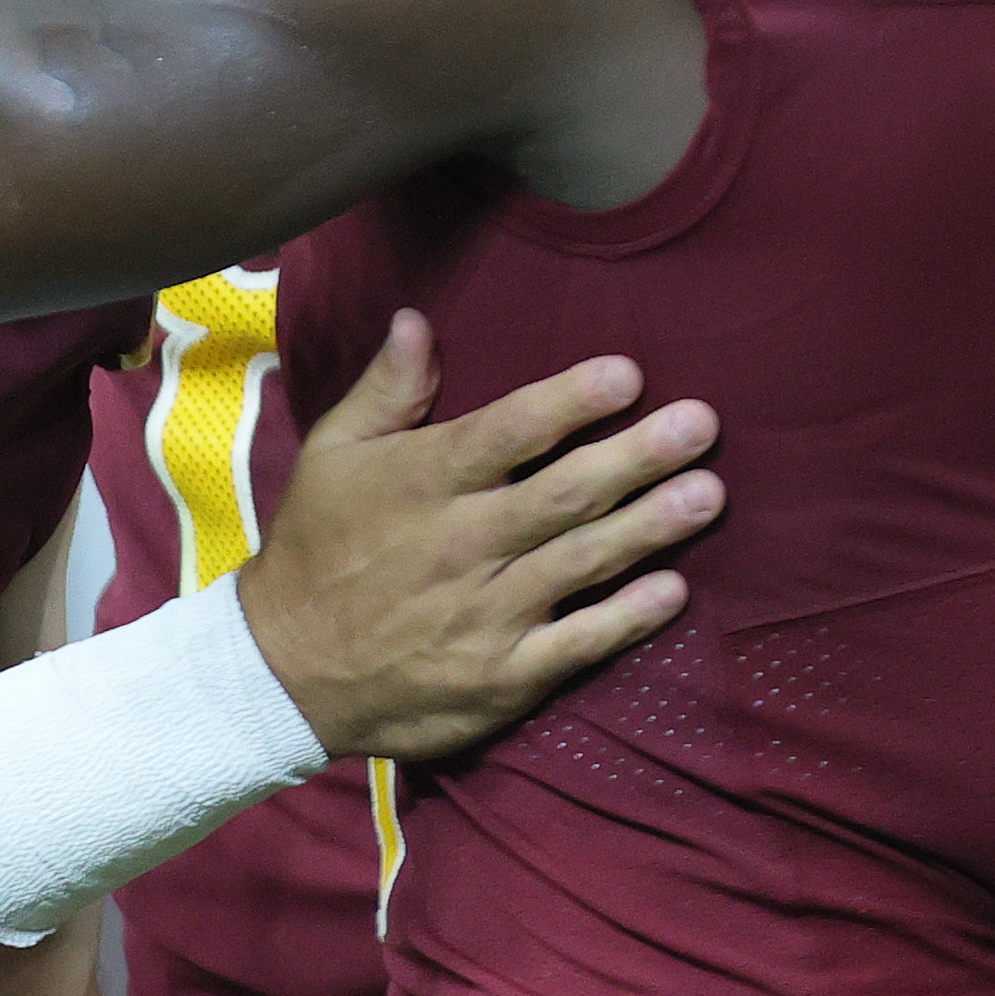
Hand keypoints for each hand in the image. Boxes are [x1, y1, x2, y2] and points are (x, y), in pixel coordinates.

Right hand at [237, 312, 721, 759]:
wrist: (287, 671)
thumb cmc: (317, 547)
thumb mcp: (333, 454)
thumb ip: (385, 389)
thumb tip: (418, 320)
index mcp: (421, 482)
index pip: (507, 434)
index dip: (569, 403)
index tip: (627, 374)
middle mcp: (459, 544)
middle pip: (562, 495)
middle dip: (636, 458)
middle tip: (700, 425)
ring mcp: (484, 614)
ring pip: (580, 562)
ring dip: (649, 528)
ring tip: (707, 494)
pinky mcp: (502, 675)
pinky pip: (575, 643)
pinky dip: (624, 619)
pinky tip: (673, 590)